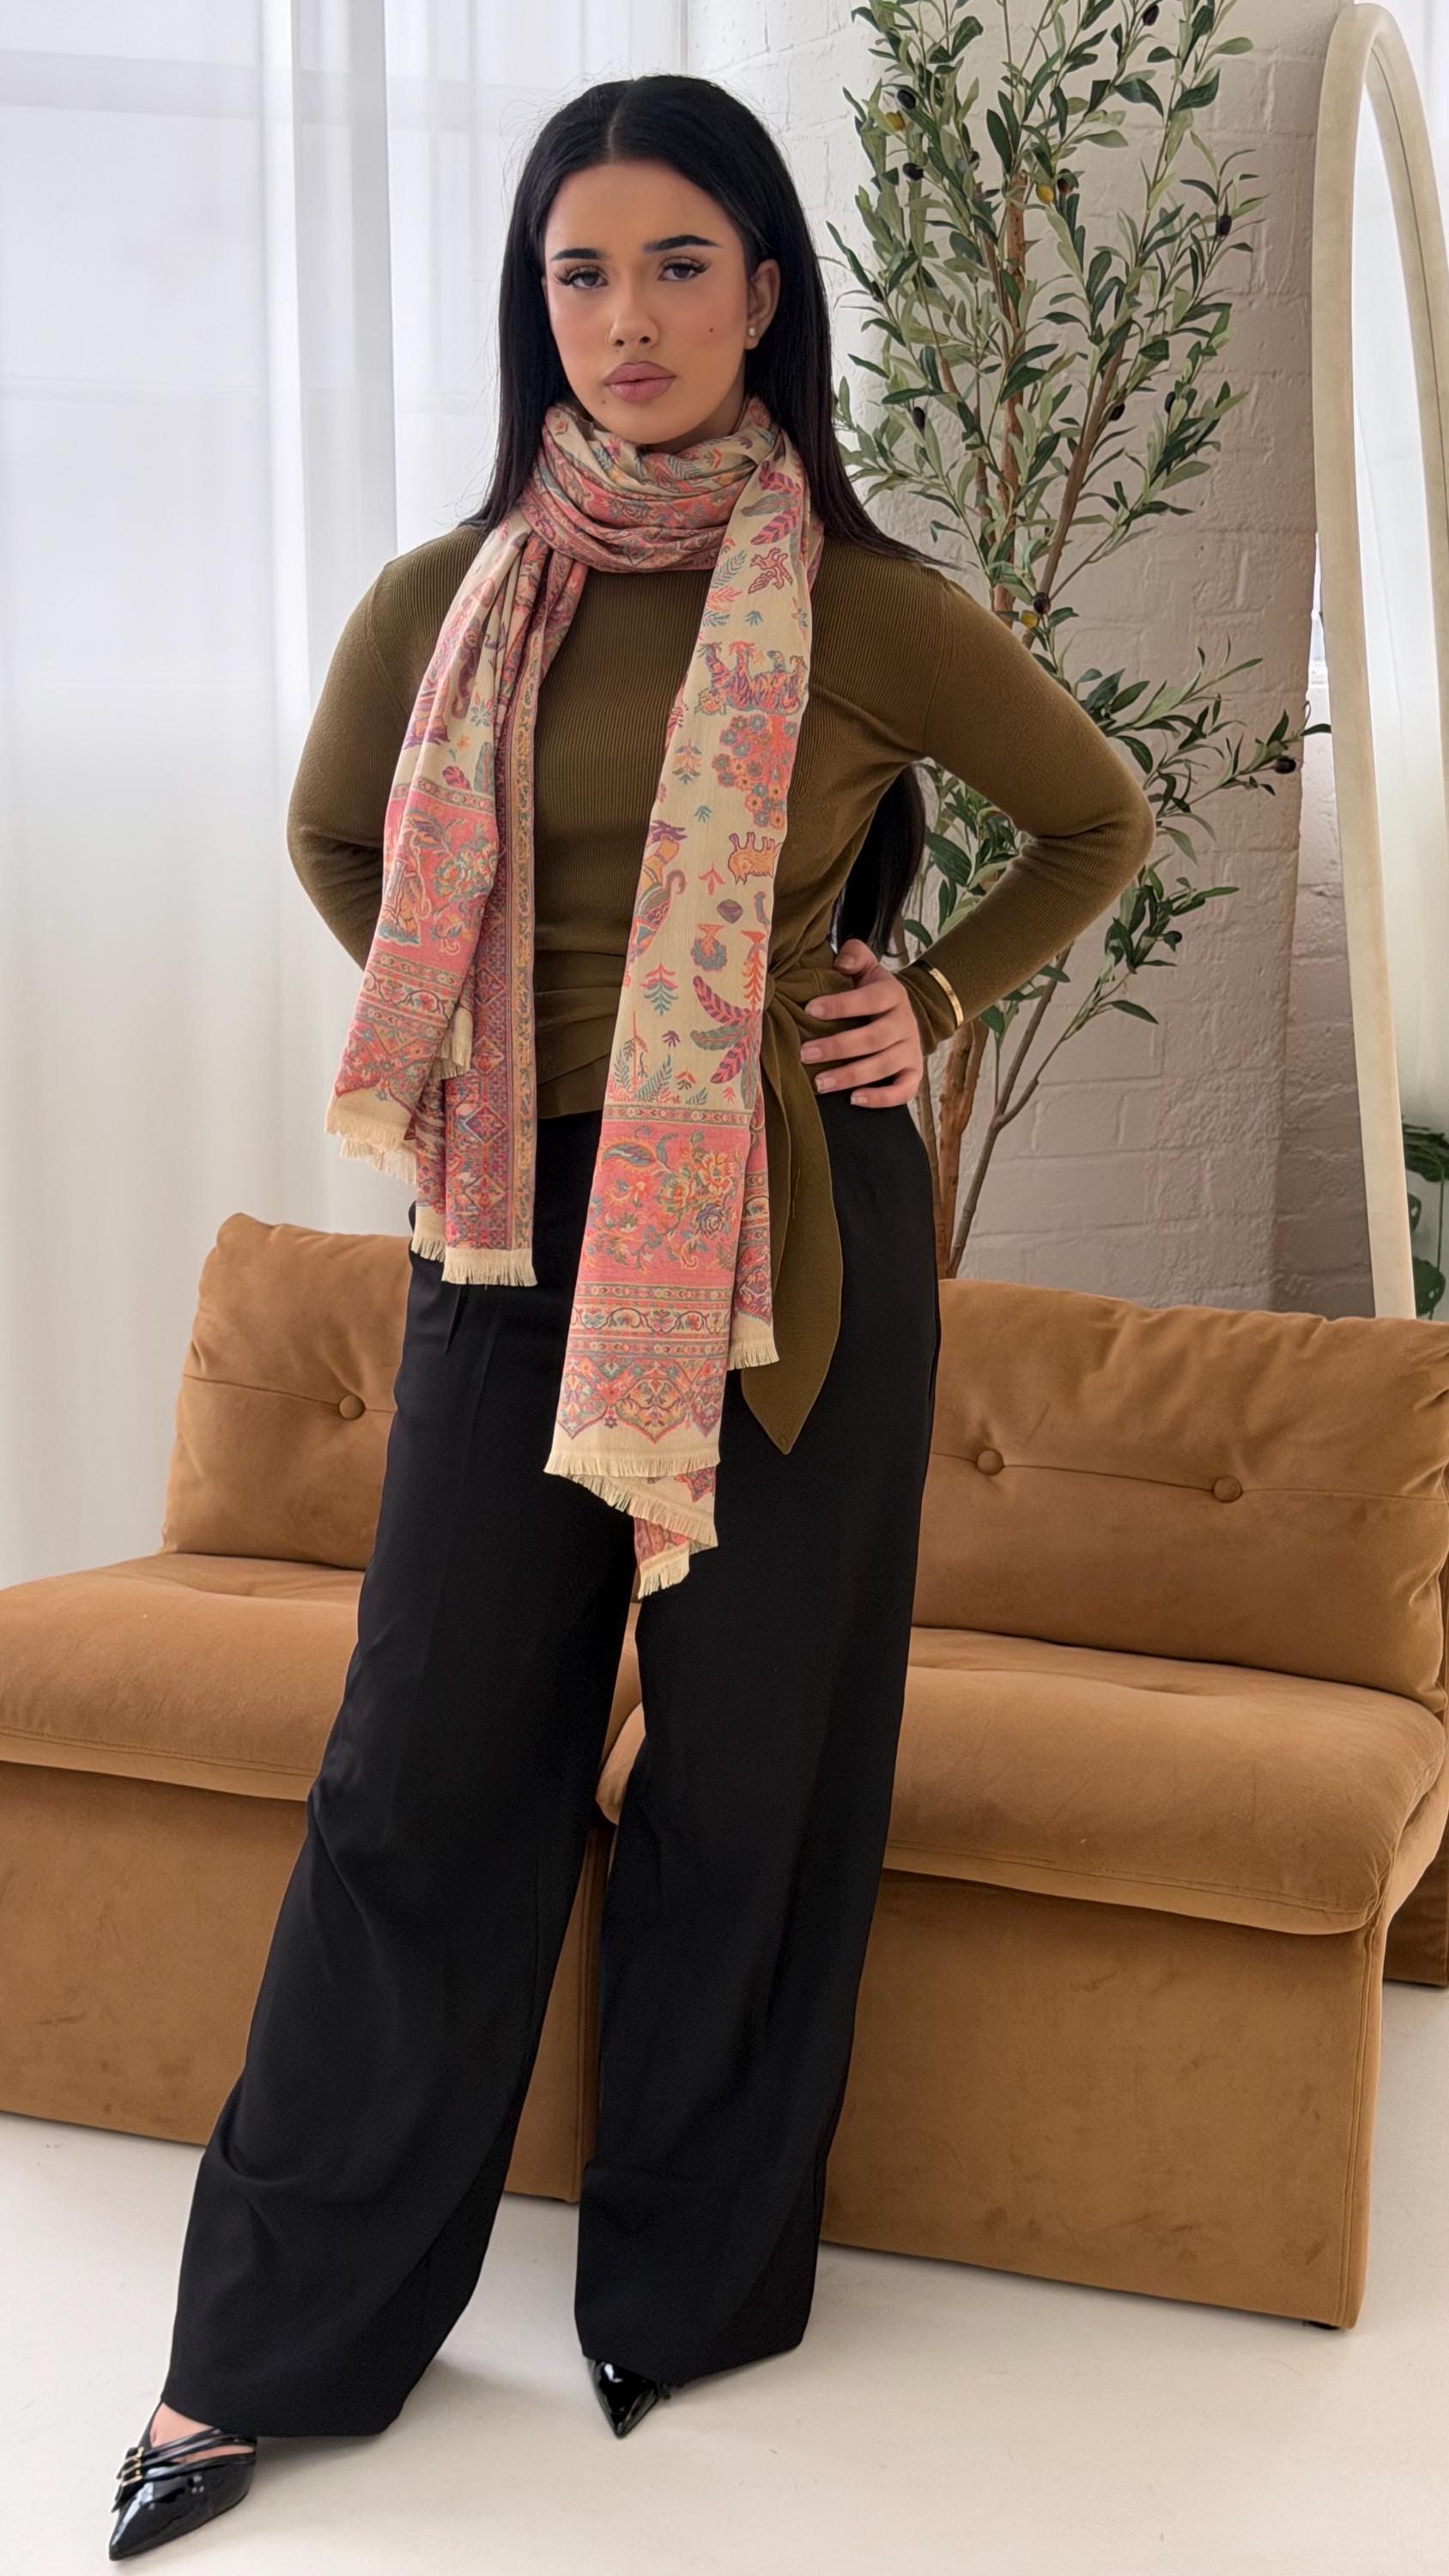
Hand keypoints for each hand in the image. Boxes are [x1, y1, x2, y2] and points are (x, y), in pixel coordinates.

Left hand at [799, 937, 924, 1106]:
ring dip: (850, 1076)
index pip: (869, 999)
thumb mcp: (866, 969)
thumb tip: (841, 962)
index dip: (841, 1005)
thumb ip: (854, 956)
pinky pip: (904, 1091)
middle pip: (874, 1037)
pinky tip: (854, 1100)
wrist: (902, 1014)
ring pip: (884, 1066)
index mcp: (892, 994)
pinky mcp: (913, 1073)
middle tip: (804, 1054)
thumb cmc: (871, 993)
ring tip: (819, 1083)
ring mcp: (911, 1050)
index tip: (809, 1010)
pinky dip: (881, 1098)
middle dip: (837, 1047)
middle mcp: (905, 1023)